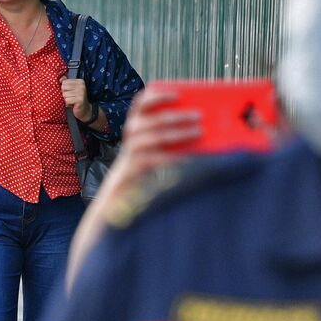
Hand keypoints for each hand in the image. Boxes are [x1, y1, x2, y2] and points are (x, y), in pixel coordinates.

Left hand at [60, 79, 92, 120]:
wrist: (84, 110)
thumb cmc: (76, 99)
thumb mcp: (71, 89)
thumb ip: (66, 82)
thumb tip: (60, 78)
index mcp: (80, 81)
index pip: (64, 82)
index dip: (64, 89)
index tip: (71, 92)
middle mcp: (81, 86)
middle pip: (63, 87)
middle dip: (65, 94)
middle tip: (71, 97)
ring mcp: (81, 92)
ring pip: (64, 94)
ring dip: (66, 99)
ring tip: (72, 101)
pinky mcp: (80, 100)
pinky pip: (67, 100)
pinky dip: (68, 104)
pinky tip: (73, 104)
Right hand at [64, 88, 201, 289]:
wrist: (114, 229)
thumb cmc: (142, 199)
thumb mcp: (157, 172)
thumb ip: (173, 155)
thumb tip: (206, 140)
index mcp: (134, 143)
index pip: (137, 110)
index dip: (153, 97)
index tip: (174, 91)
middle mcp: (126, 152)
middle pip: (142, 123)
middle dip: (170, 116)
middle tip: (198, 116)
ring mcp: (124, 167)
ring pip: (142, 139)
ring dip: (171, 132)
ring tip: (198, 132)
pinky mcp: (126, 183)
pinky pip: (145, 164)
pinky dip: (166, 158)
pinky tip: (186, 160)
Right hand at [105, 88, 202, 196]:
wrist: (130, 173)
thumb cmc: (149, 148)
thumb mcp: (153, 132)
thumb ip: (167, 123)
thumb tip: (195, 116)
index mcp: (135, 117)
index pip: (142, 101)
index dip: (158, 96)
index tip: (177, 95)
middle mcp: (132, 129)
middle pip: (156, 119)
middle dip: (179, 116)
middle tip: (198, 116)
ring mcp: (133, 146)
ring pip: (159, 137)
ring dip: (181, 134)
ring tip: (198, 132)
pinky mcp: (137, 162)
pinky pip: (158, 158)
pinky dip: (174, 156)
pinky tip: (188, 156)